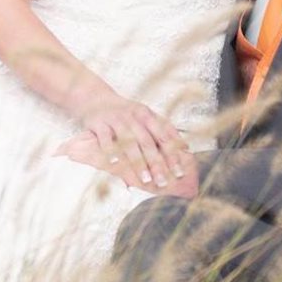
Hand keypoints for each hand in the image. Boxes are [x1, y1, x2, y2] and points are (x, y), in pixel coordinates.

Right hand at [70, 90, 192, 188]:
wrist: (94, 98)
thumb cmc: (125, 113)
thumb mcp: (145, 116)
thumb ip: (163, 130)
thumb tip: (187, 149)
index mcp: (147, 114)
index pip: (163, 136)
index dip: (172, 154)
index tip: (179, 173)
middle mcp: (132, 116)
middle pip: (147, 142)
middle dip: (156, 163)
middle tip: (163, 182)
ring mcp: (115, 119)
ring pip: (128, 143)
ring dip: (138, 162)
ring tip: (145, 180)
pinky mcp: (99, 123)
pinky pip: (105, 140)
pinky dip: (110, 152)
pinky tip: (115, 165)